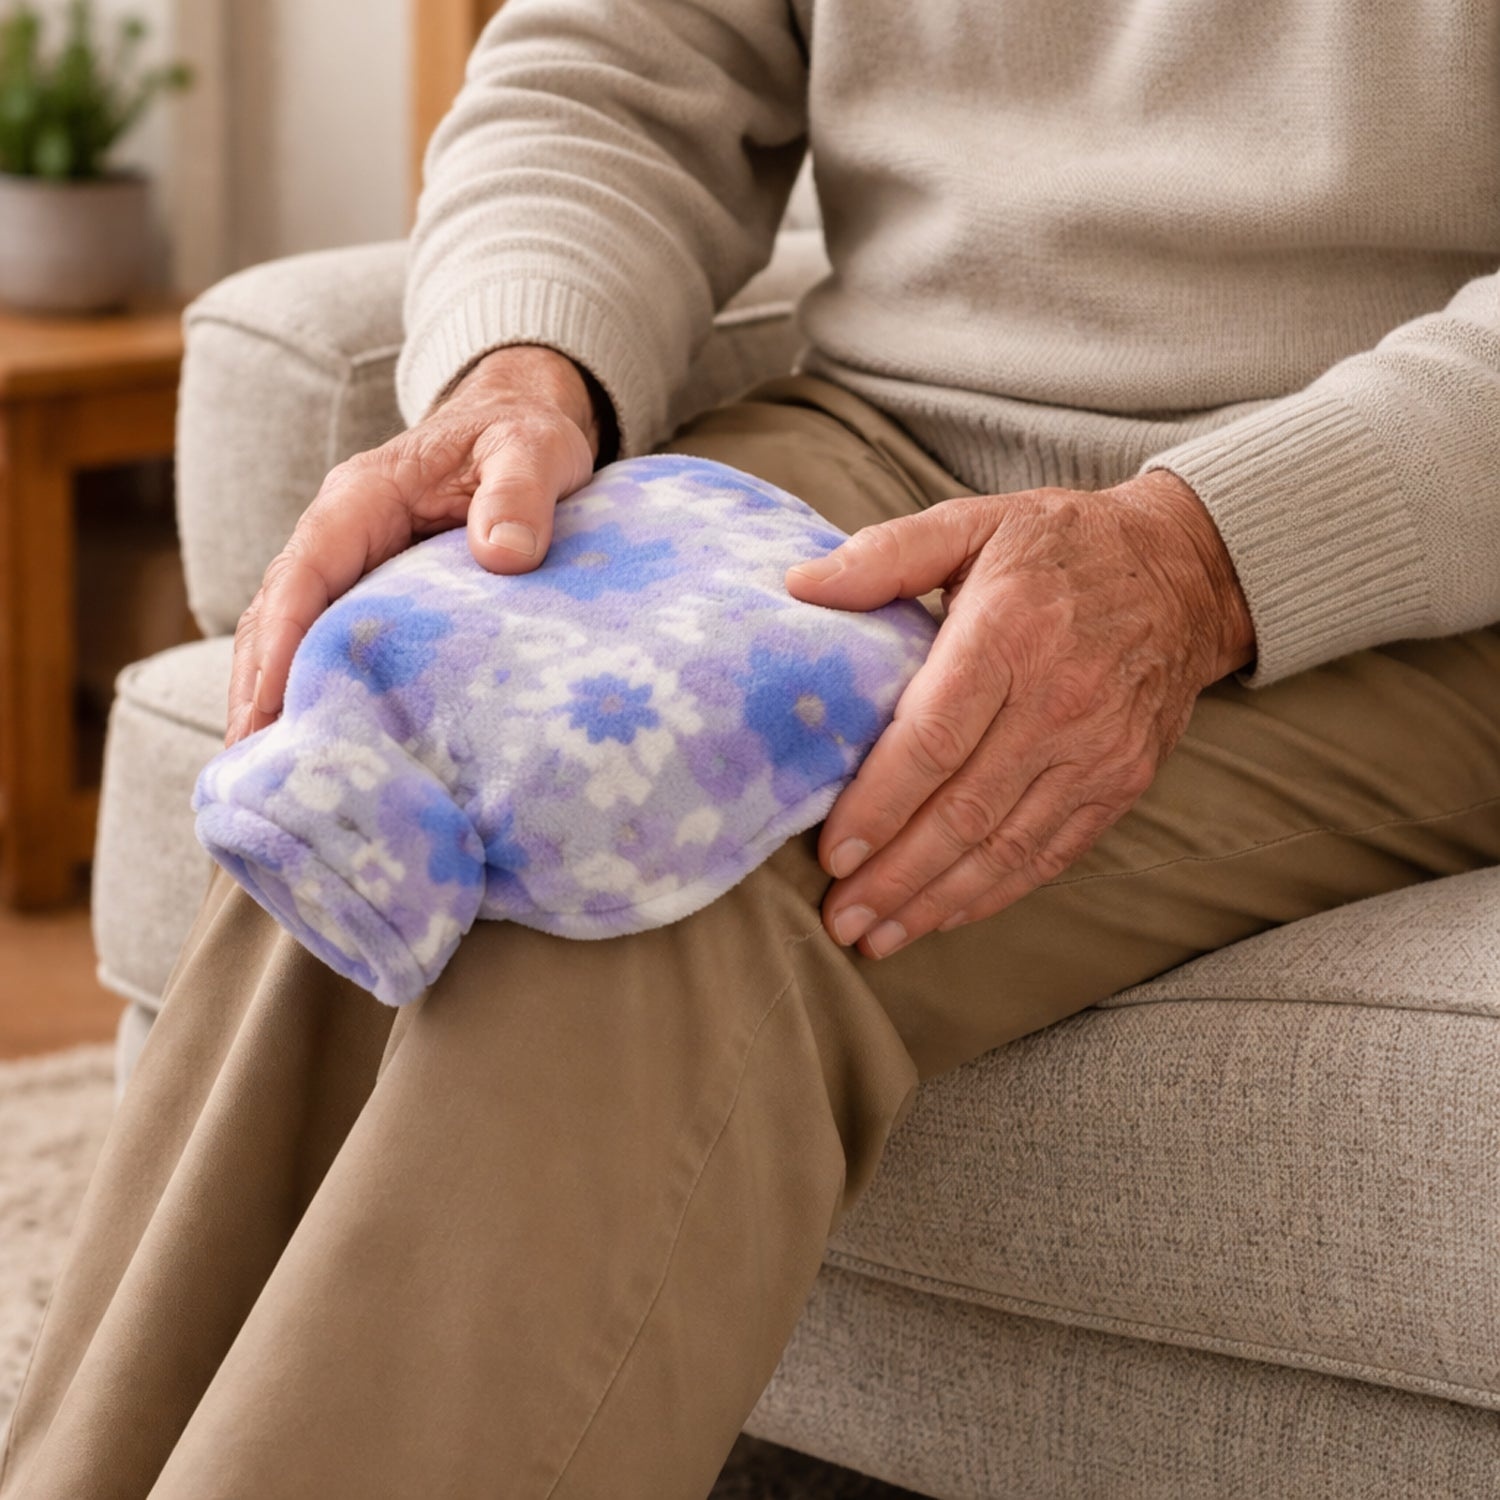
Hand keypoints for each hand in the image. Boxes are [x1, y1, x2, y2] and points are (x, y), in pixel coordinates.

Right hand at [225, 345, 602, 745]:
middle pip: (277, 611)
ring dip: (269, 695)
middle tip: (250, 763)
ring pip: (289, 631)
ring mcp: (349, 563)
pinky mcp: (368, 591)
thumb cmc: (524, 437)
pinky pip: (324, 639)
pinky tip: (312, 742)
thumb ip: (521, 494)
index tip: (268, 701)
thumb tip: (504, 552)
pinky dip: (306, 687)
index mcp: (365, 496)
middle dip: (257, 685)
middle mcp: (340, 531)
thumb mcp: (534, 451)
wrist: (522, 424)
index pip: (307, 569)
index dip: (283, 636)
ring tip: (263, 773)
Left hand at [784, 471, 1254, 956]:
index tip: (832, 853)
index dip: (879, 805)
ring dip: (935, 901)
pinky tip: (943, 916)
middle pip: (964, 811)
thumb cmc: (1061, 546)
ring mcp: (1097, 752)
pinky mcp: (1121, 782)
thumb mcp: (974, 521)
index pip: (933, 740)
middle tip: (840, 918)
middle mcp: (1059, 703)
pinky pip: (1050, 853)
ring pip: (1005, 848)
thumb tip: (799, 586)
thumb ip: (885, 554)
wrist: (1184, 572)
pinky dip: (992, 894)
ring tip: (876, 938)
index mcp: (1010, 635)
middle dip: (894, 877)